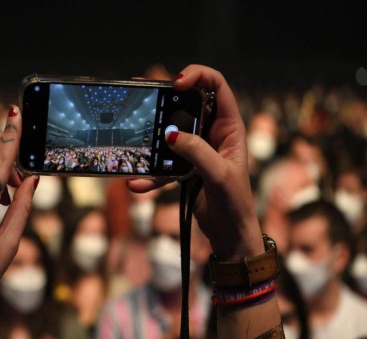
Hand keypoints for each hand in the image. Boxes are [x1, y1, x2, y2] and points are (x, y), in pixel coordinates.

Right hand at [127, 65, 262, 259]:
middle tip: (145, 95)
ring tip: (132, 129)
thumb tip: (169, 134)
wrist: (230, 234)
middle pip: (188, 104)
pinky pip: (163, 164)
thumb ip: (196, 152)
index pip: (217, 87)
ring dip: (152, 135)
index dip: (198, 76)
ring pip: (171, 132)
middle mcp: (213, 133)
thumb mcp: (219, 174)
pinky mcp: (184, 168)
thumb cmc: (235, 203)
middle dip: (166, 99)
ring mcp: (197, 150)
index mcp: (230, 127)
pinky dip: (150, 174)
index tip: (176, 83)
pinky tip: (136, 184)